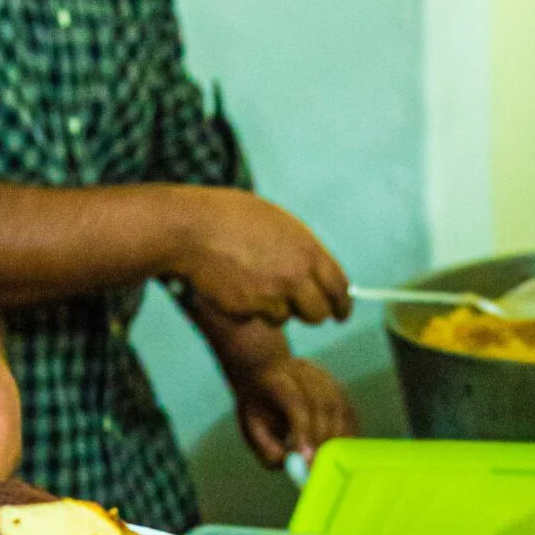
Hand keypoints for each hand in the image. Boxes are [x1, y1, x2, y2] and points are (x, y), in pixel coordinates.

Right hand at [172, 192, 350, 327]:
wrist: (192, 229)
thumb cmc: (230, 216)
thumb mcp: (278, 222)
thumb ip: (300, 248)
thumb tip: (313, 268)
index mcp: (308, 250)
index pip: (339, 287)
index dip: (342, 305)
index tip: (341, 314)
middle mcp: (295, 276)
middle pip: (318, 314)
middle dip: (310, 313)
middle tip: (298, 308)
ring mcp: (271, 296)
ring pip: (284, 318)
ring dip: (273, 309)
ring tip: (252, 282)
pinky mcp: (248, 310)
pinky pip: (255, 318)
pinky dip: (247, 309)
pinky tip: (233, 285)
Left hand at [227, 354, 358, 467]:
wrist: (266, 374)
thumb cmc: (258, 406)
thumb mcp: (251, 428)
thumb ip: (267, 448)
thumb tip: (294, 464)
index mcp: (277, 378)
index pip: (295, 401)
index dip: (304, 429)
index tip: (307, 458)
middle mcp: (304, 371)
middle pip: (322, 404)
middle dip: (323, 439)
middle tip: (320, 466)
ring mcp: (324, 377)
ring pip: (340, 407)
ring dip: (338, 438)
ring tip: (331, 463)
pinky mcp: (339, 387)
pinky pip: (349, 412)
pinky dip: (348, 433)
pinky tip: (341, 452)